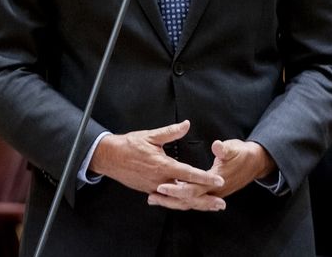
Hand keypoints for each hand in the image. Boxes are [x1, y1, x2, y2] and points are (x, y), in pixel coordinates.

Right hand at [90, 120, 224, 210]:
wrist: (110, 157)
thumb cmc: (129, 146)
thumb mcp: (151, 136)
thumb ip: (171, 132)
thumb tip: (186, 125)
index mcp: (163, 166)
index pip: (189, 174)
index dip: (205, 178)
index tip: (219, 180)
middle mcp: (160, 180)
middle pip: (186, 194)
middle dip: (205, 200)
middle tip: (221, 203)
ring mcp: (154, 188)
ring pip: (178, 200)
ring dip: (195, 204)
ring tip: (210, 206)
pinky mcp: (149, 191)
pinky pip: (168, 200)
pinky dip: (180, 203)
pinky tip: (189, 204)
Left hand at [149, 139, 273, 210]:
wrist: (255, 163)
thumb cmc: (242, 154)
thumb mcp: (234, 148)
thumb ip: (224, 149)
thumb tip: (217, 146)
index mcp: (215, 181)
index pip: (192, 188)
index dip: (176, 188)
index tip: (161, 186)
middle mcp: (212, 191)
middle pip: (187, 200)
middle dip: (169, 199)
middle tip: (151, 196)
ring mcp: (211, 194)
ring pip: (188, 203)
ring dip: (171, 202)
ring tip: (153, 199)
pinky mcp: (209, 192)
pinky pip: (191, 200)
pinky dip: (178, 201)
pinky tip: (168, 197)